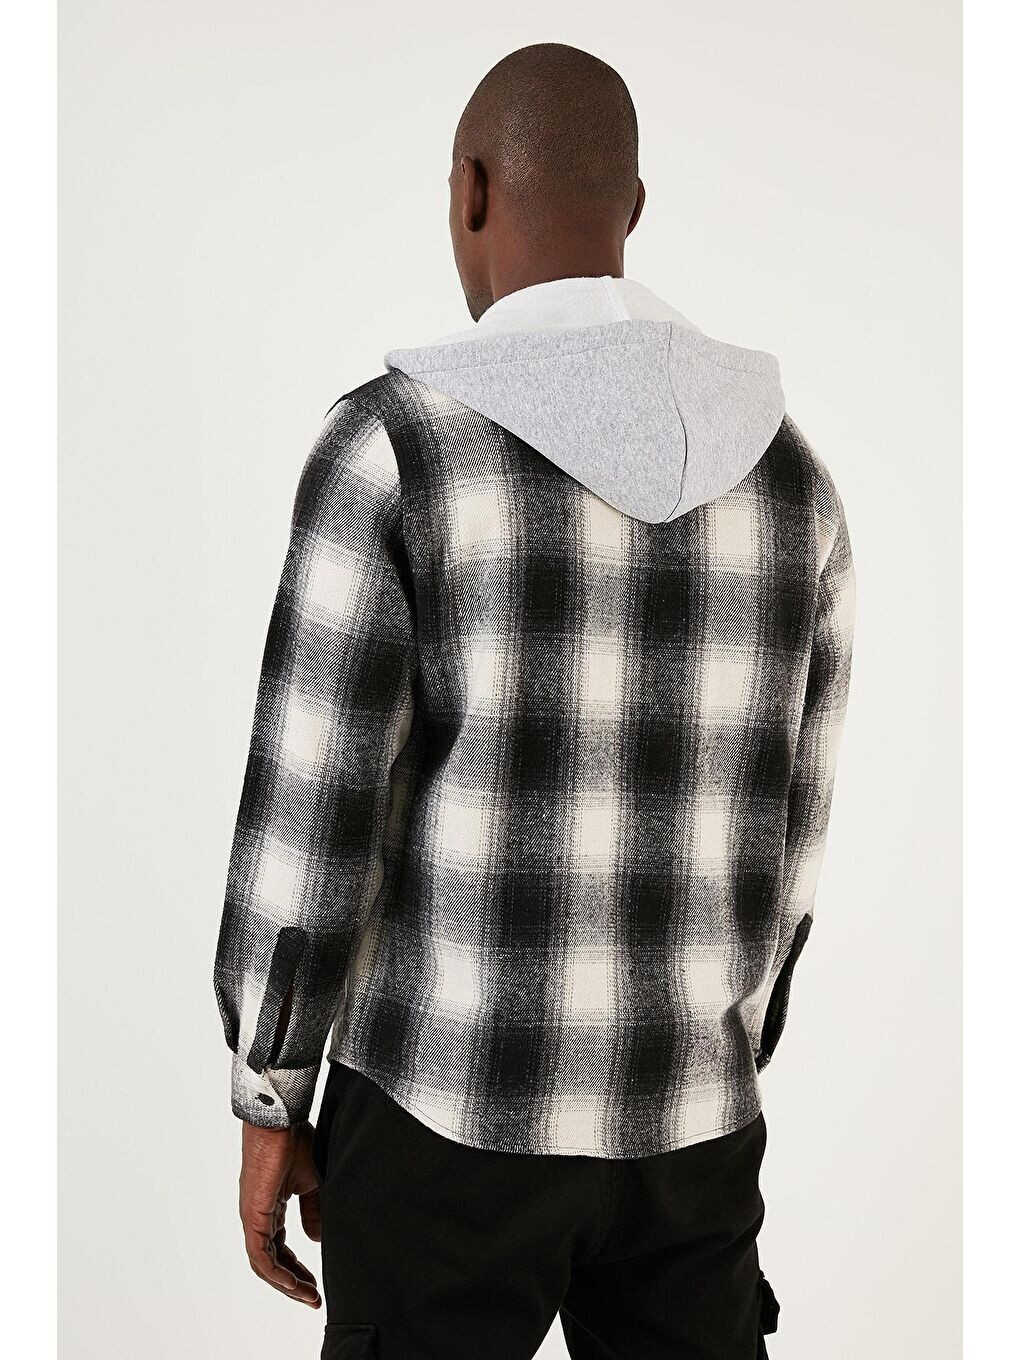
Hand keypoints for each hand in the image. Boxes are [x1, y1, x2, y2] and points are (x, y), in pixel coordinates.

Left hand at [239, 1119, 322, 1307]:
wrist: (280, 1120)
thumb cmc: (294, 1140)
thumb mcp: (311, 1181)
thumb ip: (312, 1210)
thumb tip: (315, 1239)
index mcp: (270, 1206)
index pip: (280, 1248)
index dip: (297, 1268)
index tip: (315, 1284)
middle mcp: (258, 1216)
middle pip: (271, 1261)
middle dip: (293, 1282)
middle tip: (313, 1298)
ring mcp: (253, 1217)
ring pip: (264, 1263)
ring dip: (286, 1283)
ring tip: (307, 1296)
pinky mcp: (253, 1215)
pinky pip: (261, 1255)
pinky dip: (277, 1272)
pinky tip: (293, 1284)